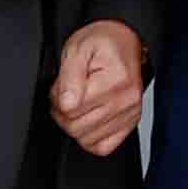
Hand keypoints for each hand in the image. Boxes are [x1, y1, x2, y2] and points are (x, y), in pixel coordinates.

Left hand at [45, 20, 146, 157]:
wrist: (124, 41)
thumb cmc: (101, 43)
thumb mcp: (77, 49)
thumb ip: (69, 77)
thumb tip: (66, 104)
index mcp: (114, 81)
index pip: (70, 109)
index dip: (56, 98)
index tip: (61, 86)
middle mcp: (126, 100)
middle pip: (76, 127)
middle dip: (62, 113)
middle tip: (66, 95)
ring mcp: (130, 114)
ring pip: (87, 140)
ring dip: (75, 126)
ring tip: (77, 105)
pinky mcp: (131, 123)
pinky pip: (104, 147)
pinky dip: (91, 139)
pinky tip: (88, 120)